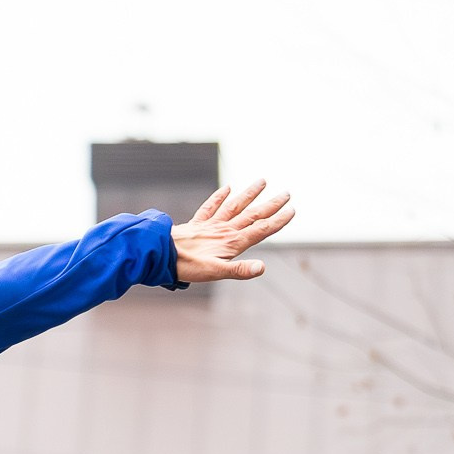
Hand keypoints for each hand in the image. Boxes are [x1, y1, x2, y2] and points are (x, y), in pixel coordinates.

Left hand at [169, 180, 294, 283]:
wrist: (161, 254)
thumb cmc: (188, 267)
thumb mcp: (216, 272)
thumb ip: (240, 270)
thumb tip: (263, 268)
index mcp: (232, 242)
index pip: (260, 230)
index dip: (277, 221)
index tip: (292, 210)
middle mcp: (224, 230)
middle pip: (252, 215)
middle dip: (270, 205)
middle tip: (286, 193)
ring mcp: (211, 225)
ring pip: (234, 206)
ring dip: (249, 194)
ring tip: (262, 181)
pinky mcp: (197, 223)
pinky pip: (210, 207)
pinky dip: (219, 197)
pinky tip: (227, 188)